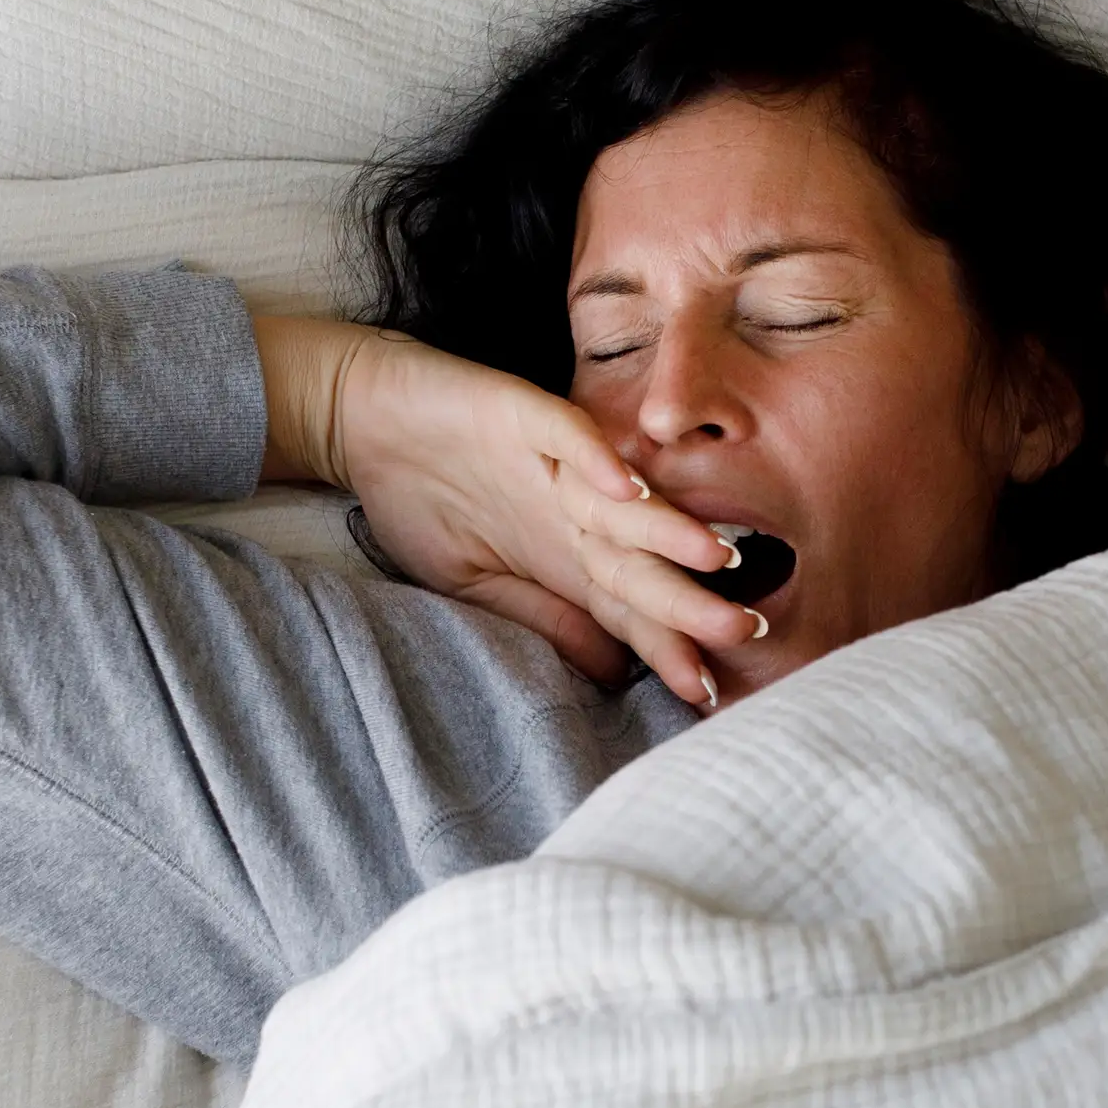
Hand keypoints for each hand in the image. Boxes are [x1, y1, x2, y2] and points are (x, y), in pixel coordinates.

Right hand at [255, 317, 761, 705]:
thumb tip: (610, 672)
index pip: (630, 610)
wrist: (361, 418)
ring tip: (716, 558)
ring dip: (668, 529)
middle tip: (746, 633)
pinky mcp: (521, 414)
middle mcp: (575, 512)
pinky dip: (595, 459)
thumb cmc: (420, 499)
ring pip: (623, 502)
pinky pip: (566, 435)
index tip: (708, 693)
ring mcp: (553, 463)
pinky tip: (629, 486)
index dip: (668, 649)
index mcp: (566, 557)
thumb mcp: (474, 582)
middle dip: (690, 602)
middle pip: (641, 563)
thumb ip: (543, 617)